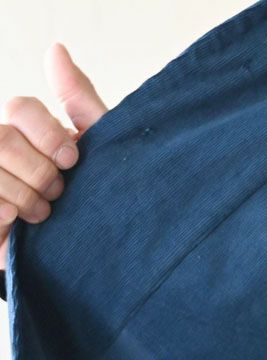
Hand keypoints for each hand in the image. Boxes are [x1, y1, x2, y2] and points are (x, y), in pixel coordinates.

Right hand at [0, 42, 106, 268]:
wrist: (100, 247)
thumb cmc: (102, 195)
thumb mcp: (101, 147)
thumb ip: (79, 100)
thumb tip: (55, 49)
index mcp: (29, 132)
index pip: (20, 107)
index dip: (47, 133)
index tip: (74, 160)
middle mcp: (3, 150)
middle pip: (1, 137)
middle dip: (39, 170)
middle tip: (61, 191)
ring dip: (27, 195)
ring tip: (47, 212)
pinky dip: (5, 211)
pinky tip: (23, 223)